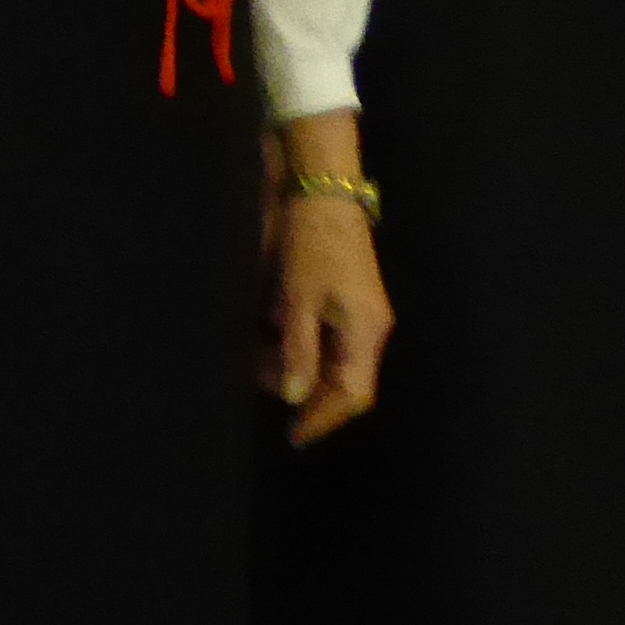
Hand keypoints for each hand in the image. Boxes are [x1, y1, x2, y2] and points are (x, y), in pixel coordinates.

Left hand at [264, 112, 390, 446]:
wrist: (321, 188)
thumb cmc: (311, 244)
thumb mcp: (298, 299)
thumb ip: (298, 350)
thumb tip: (294, 398)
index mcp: (365, 332)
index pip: (352, 395)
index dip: (323, 418)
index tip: (293, 436)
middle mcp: (367, 327)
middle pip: (343, 380)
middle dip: (304, 391)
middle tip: (263, 385)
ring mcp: (357, 310)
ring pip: (330, 357)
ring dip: (295, 364)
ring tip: (257, 358)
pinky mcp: (343, 294)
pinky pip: (324, 334)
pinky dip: (296, 341)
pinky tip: (268, 334)